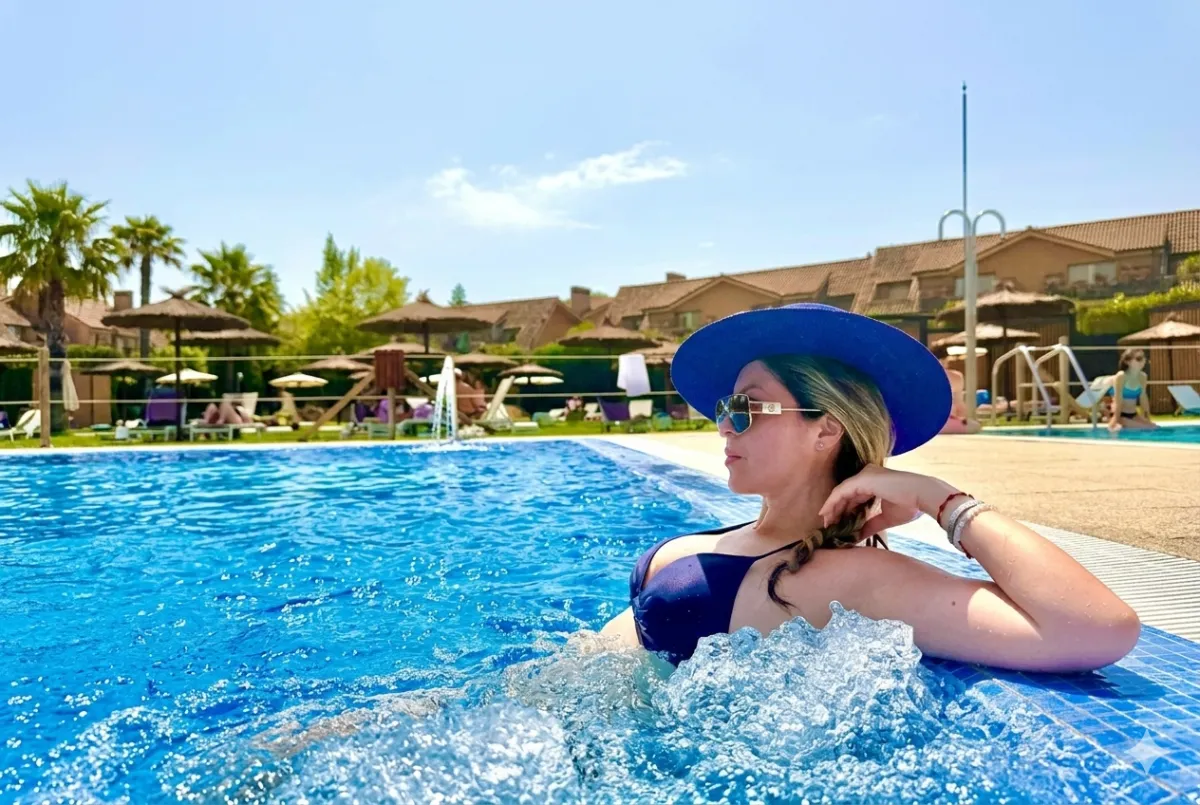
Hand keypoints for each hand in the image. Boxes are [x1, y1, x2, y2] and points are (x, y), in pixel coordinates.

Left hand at [819, 465, 958, 538]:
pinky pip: (841, 492)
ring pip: (840, 492)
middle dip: (835, 511)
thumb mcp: (885, 518)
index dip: (844, 511)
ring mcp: (863, 476)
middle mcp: (866, 476)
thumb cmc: (910, 504)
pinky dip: (831, 503)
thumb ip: (870, 525)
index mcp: (874, 483)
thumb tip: (858, 536)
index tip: (838, 525)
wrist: (923, 495)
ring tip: (826, 523)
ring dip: (831, 508)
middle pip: (845, 494)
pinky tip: (825, 514)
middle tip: (828, 526)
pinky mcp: (861, 480)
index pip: (854, 497)